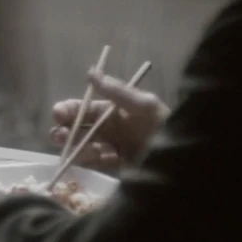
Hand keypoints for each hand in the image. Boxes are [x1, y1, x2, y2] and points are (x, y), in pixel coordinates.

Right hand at [49, 71, 168, 170]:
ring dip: (74, 146)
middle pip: (80, 128)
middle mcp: (112, 129)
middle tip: (58, 135)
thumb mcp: (145, 105)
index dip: (70, 109)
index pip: (86, 108)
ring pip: (84, 146)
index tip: (58, 113)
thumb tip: (90, 72)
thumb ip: (117, 91)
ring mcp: (114, 149)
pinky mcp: (117, 169)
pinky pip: (95, 164)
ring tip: (71, 147)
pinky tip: (87, 158)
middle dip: (65, 130)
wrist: (183, 161)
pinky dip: (87, 161)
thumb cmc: (164, 127)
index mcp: (116, 111)